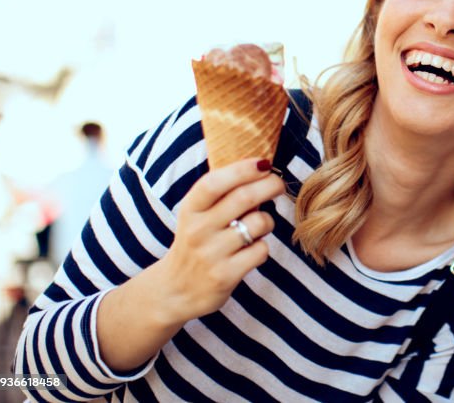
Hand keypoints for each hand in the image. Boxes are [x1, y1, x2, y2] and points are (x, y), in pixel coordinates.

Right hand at [155, 158, 283, 323]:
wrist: (175, 290)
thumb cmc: (197, 242)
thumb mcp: (197, 215)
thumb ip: (222, 194)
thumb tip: (261, 167)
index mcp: (190, 209)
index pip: (214, 182)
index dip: (242, 169)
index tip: (264, 163)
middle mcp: (198, 230)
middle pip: (244, 197)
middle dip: (270, 185)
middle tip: (278, 185)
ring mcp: (211, 254)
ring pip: (258, 223)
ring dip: (268, 220)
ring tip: (259, 226)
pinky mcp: (225, 275)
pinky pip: (261, 250)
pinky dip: (263, 247)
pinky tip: (251, 250)